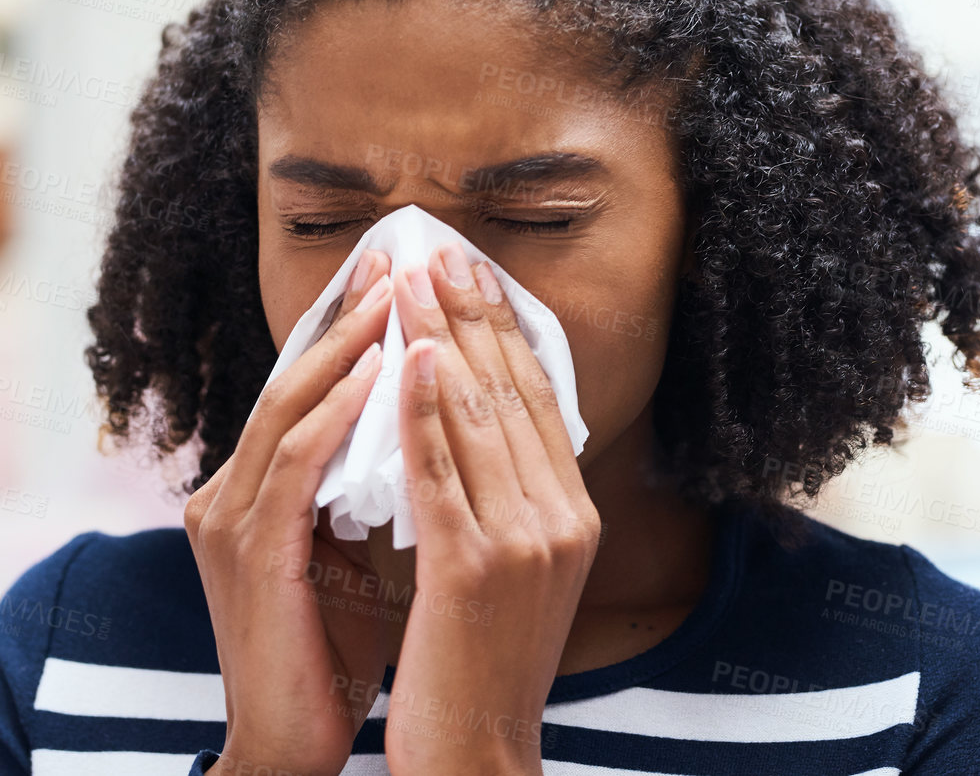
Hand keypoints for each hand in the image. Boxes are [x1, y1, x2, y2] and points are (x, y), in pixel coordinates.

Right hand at [186, 250, 398, 775]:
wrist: (292, 744)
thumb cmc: (333, 653)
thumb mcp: (354, 552)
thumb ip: (371, 488)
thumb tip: (432, 427)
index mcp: (251, 492)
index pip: (303, 391)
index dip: (348, 330)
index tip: (402, 279)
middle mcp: (227, 493)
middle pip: (290, 381)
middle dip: (347, 315)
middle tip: (399, 256)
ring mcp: (229, 519)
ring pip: (289, 407)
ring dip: (346, 345)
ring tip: (397, 293)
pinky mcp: (248, 551)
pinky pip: (294, 462)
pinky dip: (334, 411)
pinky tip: (377, 373)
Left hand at [383, 244, 601, 775]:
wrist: (477, 753)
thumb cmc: (480, 663)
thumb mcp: (513, 570)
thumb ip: (504, 497)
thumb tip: (469, 418)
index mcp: (574, 516)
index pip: (539, 401)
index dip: (504, 331)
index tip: (472, 276)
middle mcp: (562, 520)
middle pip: (513, 394)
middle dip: (472, 315)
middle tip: (438, 252)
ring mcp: (525, 543)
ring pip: (479, 418)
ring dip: (440, 339)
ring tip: (411, 282)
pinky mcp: (474, 568)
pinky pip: (443, 470)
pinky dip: (422, 410)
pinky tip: (405, 360)